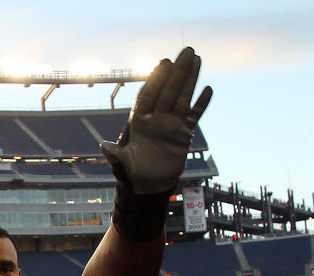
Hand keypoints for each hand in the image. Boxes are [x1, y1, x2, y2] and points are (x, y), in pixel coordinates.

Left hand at [101, 47, 211, 194]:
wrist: (147, 185)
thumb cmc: (131, 174)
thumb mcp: (122, 165)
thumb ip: (115, 156)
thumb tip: (104, 146)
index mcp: (139, 122)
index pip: (149, 96)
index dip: (156, 80)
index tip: (164, 63)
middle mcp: (155, 119)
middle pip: (168, 90)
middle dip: (177, 71)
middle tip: (186, 51)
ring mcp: (170, 124)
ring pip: (182, 97)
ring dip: (190, 79)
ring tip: (197, 59)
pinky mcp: (183, 133)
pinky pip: (193, 115)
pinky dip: (201, 104)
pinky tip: (208, 89)